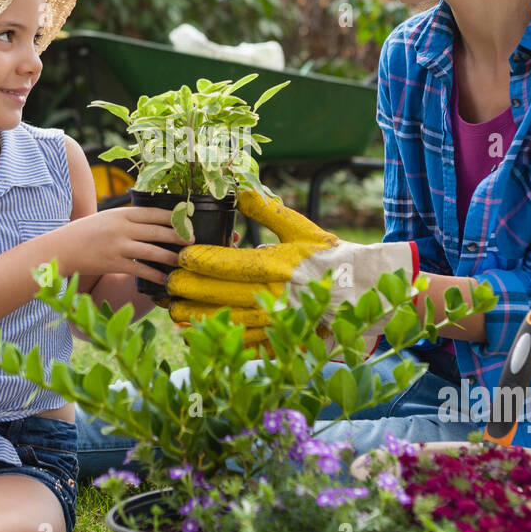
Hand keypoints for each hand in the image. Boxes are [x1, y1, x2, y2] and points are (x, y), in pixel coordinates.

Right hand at [51, 207, 192, 285]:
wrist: (62, 248)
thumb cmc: (85, 232)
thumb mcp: (107, 217)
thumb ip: (127, 219)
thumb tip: (152, 222)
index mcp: (122, 213)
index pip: (154, 213)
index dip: (173, 217)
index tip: (187, 221)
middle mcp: (122, 228)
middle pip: (158, 231)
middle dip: (178, 236)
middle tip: (192, 241)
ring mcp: (118, 246)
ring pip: (152, 251)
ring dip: (170, 256)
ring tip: (182, 260)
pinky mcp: (114, 263)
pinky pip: (140, 269)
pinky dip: (155, 275)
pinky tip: (164, 279)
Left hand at [165, 190, 417, 342]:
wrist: (363, 292)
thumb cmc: (329, 257)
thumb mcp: (300, 228)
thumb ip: (267, 210)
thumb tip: (239, 188)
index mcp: (273, 265)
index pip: (223, 264)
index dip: (195, 260)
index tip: (179, 255)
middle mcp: (270, 296)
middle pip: (216, 294)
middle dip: (186, 289)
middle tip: (166, 283)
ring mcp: (274, 322)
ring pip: (224, 322)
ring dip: (194, 317)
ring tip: (173, 310)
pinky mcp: (279, 340)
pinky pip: (241, 343)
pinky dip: (218, 340)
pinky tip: (198, 336)